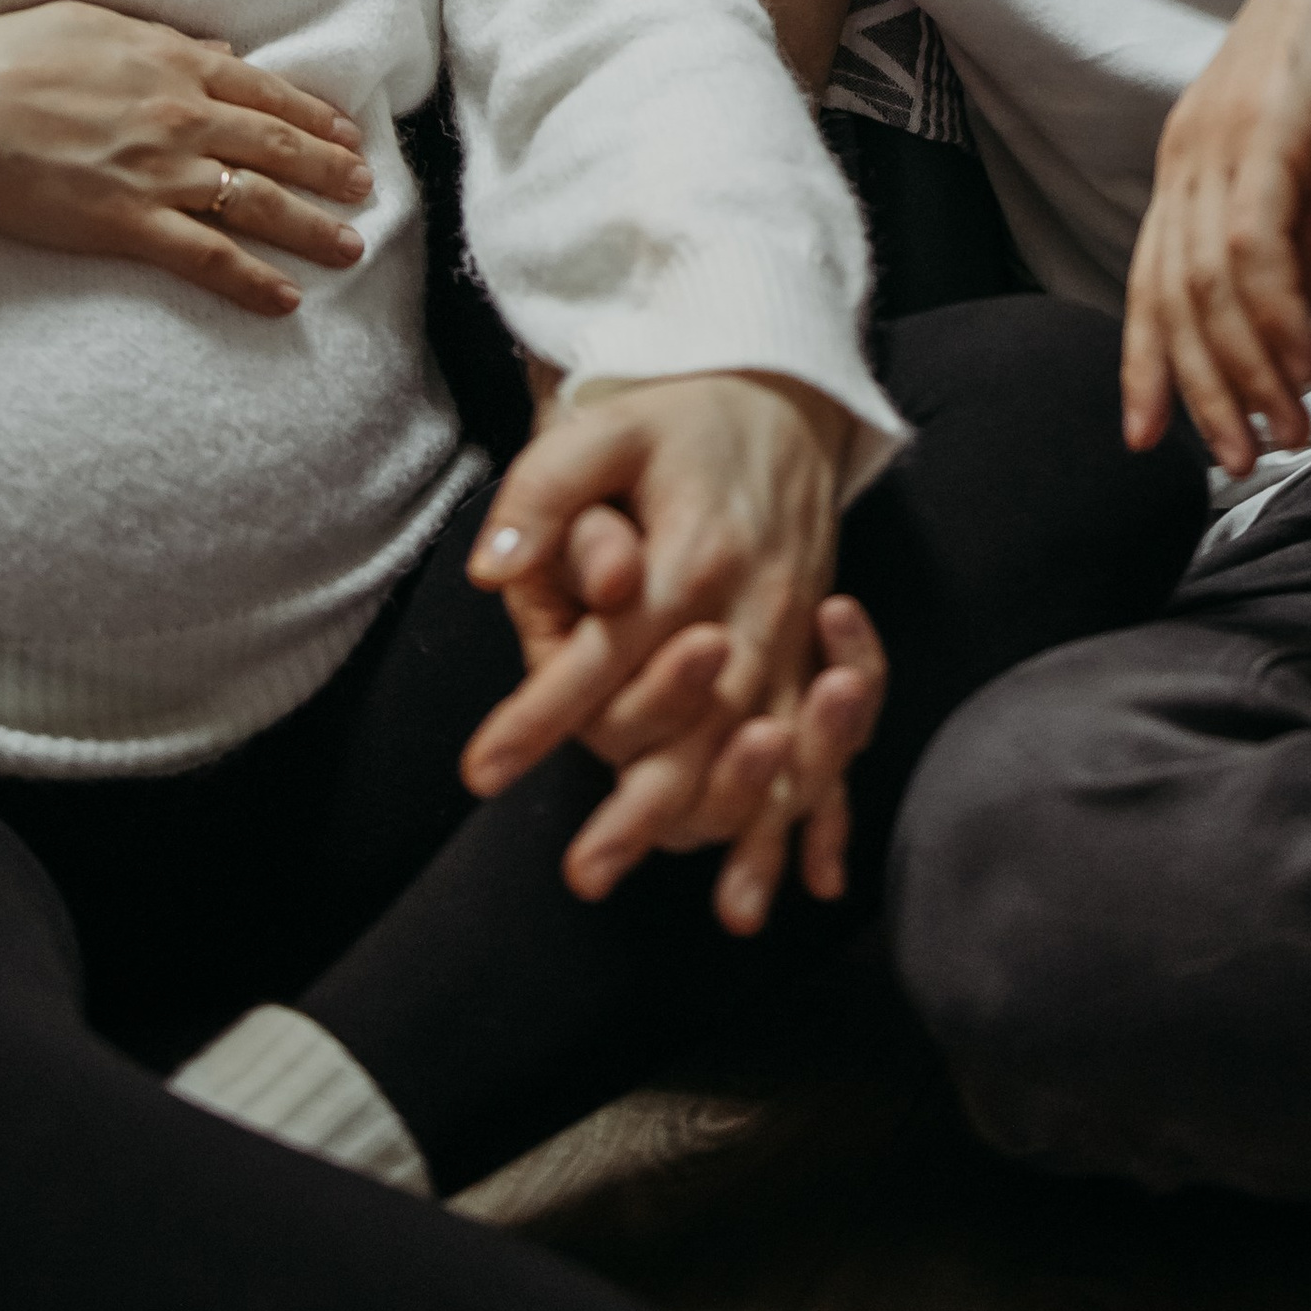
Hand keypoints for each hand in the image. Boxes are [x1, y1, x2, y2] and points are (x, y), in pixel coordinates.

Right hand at [0, 0, 372, 320]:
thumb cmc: (5, 55)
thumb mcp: (94, 22)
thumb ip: (164, 41)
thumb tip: (217, 53)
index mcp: (172, 63)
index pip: (266, 94)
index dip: (314, 117)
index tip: (346, 135)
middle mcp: (180, 117)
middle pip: (278, 149)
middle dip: (331, 173)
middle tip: (366, 191)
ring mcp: (158, 174)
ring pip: (258, 205)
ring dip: (312, 229)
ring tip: (351, 248)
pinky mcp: (127, 224)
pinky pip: (206, 257)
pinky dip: (251, 280)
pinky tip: (284, 298)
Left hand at [459, 373, 884, 928]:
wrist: (779, 399)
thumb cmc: (676, 421)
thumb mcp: (602, 427)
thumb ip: (543, 493)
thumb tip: (492, 569)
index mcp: (695, 552)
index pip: (609, 651)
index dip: (543, 714)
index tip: (483, 771)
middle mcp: (753, 605)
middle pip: (693, 726)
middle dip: (640, 806)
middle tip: (583, 875)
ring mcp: (792, 636)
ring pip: (763, 752)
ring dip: (740, 831)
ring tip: (720, 911)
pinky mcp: (812, 653)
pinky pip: (827, 746)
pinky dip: (822, 816)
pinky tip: (810, 883)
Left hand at [1123, 0, 1310, 476]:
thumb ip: (1305, 246)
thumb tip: (1291, 328)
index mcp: (1191, 164)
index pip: (1150, 283)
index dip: (1147, 364)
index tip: (1153, 438)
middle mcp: (1189, 156)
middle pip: (1170, 299)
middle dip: (1201, 390)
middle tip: (1238, 461)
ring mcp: (1223, 141)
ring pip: (1209, 284)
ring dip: (1249, 370)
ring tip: (1287, 431)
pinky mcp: (1271, 130)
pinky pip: (1256, 243)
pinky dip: (1276, 314)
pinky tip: (1304, 364)